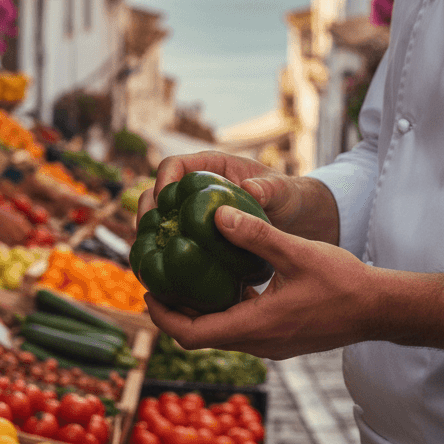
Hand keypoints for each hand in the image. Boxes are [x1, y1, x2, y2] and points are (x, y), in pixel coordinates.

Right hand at [140, 151, 337, 242]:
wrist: (296, 219)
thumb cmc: (289, 197)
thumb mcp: (284, 190)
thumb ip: (270, 188)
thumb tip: (250, 190)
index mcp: (210, 167)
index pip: (174, 165)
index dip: (164, 180)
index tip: (165, 202)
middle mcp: (195, 189)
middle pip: (156, 194)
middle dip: (147, 213)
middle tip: (149, 236)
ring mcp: (193, 214)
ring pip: (159, 222)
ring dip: (149, 239)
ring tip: (149, 260)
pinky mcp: (197, 237)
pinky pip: (173, 244)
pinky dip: (165, 258)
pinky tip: (166, 278)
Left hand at [145, 204, 443, 358]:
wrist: (379, 309)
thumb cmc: (343, 282)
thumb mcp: (296, 252)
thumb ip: (256, 234)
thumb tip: (216, 214)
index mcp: (255, 327)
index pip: (191, 334)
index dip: (163, 315)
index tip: (147, 291)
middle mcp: (258, 344)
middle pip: (200, 337)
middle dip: (175, 311)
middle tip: (160, 281)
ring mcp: (271, 345)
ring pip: (221, 334)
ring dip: (200, 311)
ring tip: (186, 278)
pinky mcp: (282, 339)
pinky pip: (241, 329)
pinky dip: (225, 309)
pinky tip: (227, 280)